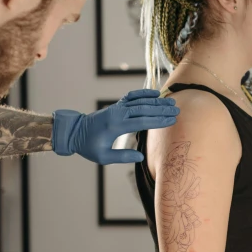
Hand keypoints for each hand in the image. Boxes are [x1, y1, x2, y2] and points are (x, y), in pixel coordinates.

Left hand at [52, 89, 178, 163]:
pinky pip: (132, 97)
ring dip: (156, 101)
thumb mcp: (103, 157)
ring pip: (139, 101)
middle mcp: (117, 113)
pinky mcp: (116, 105)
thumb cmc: (88, 147)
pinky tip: (155, 93)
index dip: (158, 121)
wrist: (75, 132)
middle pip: (144, 109)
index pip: (141, 121)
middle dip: (161, 110)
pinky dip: (144, 94)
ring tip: (171, 102)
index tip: (172, 120)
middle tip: (177, 110)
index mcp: (115, 126)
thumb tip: (140, 158)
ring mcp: (117, 107)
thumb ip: (122, 157)